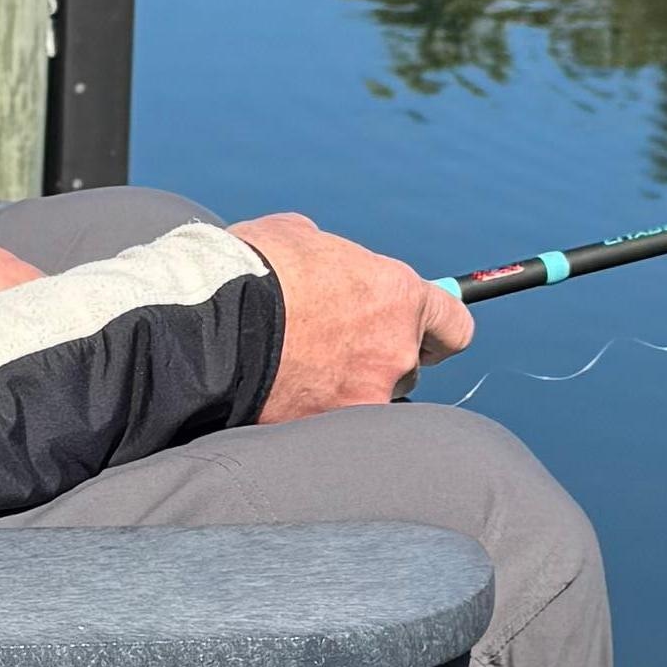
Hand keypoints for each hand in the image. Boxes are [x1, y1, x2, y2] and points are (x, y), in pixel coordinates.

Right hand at [233, 213, 472, 419]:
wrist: (211, 323)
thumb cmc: (254, 268)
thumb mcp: (298, 238)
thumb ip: (329, 257)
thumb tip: (323, 262)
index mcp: (399, 296)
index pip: (454, 326)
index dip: (437, 333)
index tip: (422, 336)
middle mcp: (395, 350)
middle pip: (407, 367)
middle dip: (376, 361)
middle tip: (333, 351)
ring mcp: (367, 395)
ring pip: (371, 400)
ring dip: (346, 390)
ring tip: (298, 373)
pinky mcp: (332, 429)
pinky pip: (336, 425)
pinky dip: (315, 413)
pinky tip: (281, 395)